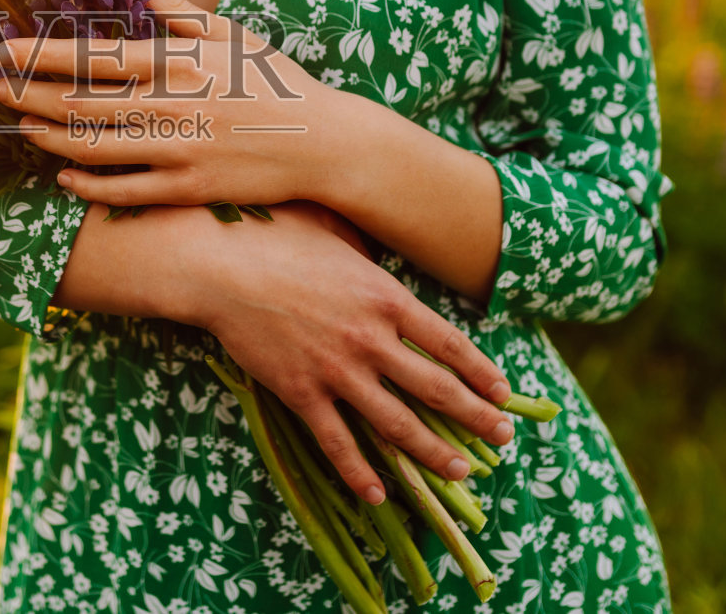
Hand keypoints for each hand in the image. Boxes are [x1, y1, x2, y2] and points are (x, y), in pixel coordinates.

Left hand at [0, 0, 371, 206]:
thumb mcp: (231, 35)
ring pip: (93, 148)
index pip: (93, 57)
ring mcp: (178, 150)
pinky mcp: (188, 189)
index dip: (40, 56)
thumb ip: (178, 12)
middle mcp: (172, 105)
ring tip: (22, 125)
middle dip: (30, 95)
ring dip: (48, 136)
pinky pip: (123, 191)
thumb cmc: (277, 82)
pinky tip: (64, 175)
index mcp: (179, 62)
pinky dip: (88, 184)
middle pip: (80, 103)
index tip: (4, 52)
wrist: (324, 143)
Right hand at [183, 200, 514, 504]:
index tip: (504, 393)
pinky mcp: (300, 392)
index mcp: (386, 297)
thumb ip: (367, 253)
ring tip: (458, 470)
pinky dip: (358, 471)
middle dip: (476, 417)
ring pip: (397, 424)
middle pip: (437, 389)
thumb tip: (380, 255)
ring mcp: (336, 370)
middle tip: (502, 436)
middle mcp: (371, 339)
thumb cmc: (276, 235)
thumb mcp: (336, 231)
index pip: (450, 344)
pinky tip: (378, 493)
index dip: (482, 373)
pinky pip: (336, 441)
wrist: (221, 265)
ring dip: (434, 452)